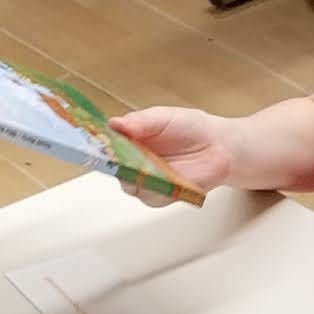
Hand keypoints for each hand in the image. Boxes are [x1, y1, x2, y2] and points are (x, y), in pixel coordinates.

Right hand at [108, 107, 243, 193]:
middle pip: (112, 167)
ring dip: (135, 177)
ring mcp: (145, 178)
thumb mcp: (163, 117)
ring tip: (148, 166)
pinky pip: (148, 196)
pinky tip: (164, 178)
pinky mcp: (160, 194)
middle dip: (113, 164)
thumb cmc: (191, 128)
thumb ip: (139, 121)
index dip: (97, 144)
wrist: (220, 148)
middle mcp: (133, 160)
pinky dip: (154, 189)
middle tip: (120, 156)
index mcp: (130, 139)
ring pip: (128, 184)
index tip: (94, 142)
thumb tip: (113, 123)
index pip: (105, 144)